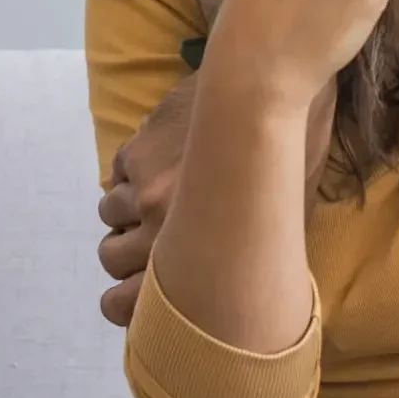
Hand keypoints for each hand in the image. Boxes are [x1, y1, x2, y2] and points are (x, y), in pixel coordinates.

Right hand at [97, 74, 338, 325]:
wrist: (271, 93)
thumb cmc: (289, 162)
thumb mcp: (279, 227)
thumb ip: (238, 266)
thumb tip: (215, 296)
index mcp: (196, 255)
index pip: (127, 304)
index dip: (122, 304)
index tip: (130, 292)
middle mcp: (161, 226)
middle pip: (111, 258)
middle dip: (126, 252)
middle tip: (150, 237)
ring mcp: (145, 186)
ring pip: (110, 213)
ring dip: (128, 209)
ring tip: (157, 192)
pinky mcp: (137, 150)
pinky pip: (117, 175)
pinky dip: (131, 173)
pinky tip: (161, 161)